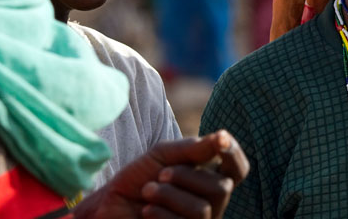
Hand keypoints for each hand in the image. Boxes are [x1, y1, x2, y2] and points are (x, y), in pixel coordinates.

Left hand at [76, 130, 248, 217]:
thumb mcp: (164, 155)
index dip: (234, 155)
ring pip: (203, 209)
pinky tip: (146, 211)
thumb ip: (193, 148)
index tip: (220, 140)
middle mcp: (212, 202)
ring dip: (169, 196)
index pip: (238, 169)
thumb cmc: (138, 179)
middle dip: (187, 177)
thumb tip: (223, 137)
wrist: (109, 206)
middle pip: (222, 188)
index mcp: (210, 177)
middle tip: (161, 174)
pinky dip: (162, 214)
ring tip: (148, 192)